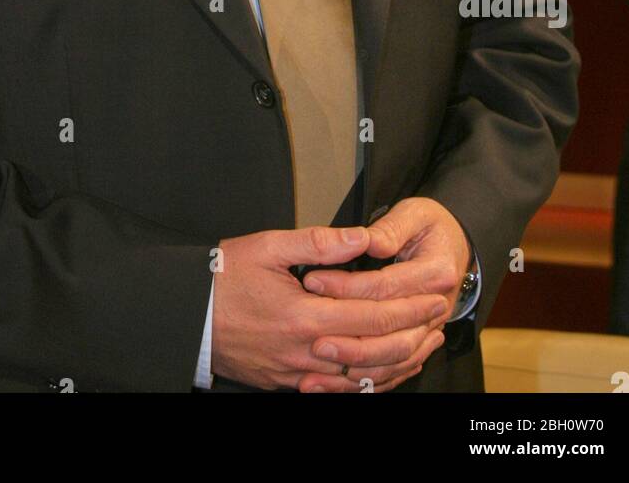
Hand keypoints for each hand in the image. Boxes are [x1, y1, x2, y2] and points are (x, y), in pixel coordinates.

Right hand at [211, 222, 449, 391]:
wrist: (186, 317)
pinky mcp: (288, 384)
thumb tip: (362, 238)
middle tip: (442, 311)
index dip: (410, 302)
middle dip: (415, 329)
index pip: (373, 315)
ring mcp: (298, 375)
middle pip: (377, 350)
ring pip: (362, 379)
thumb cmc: (223, 278)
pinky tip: (386, 366)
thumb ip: (319, 244)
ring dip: (400, 359)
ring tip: (425, 340)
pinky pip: (339, 390)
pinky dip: (370, 380)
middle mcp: (306, 353)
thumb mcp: (268, 247)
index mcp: (305, 317)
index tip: (436, 289)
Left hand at [297, 197, 471, 391]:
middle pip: (388, 332)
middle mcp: (437, 308)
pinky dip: (365, 381)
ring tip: (315, 371)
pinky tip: (334, 384)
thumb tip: (364, 241)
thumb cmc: (432, 224)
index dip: (347, 286)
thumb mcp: (415, 213)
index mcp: (436, 271)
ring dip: (353, 368)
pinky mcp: (419, 342)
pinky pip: (394, 371)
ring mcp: (430, 330)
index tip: (312, 281)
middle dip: (348, 338)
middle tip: (311, 338)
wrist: (457, 244)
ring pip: (391, 360)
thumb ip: (389, 228)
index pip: (385, 286)